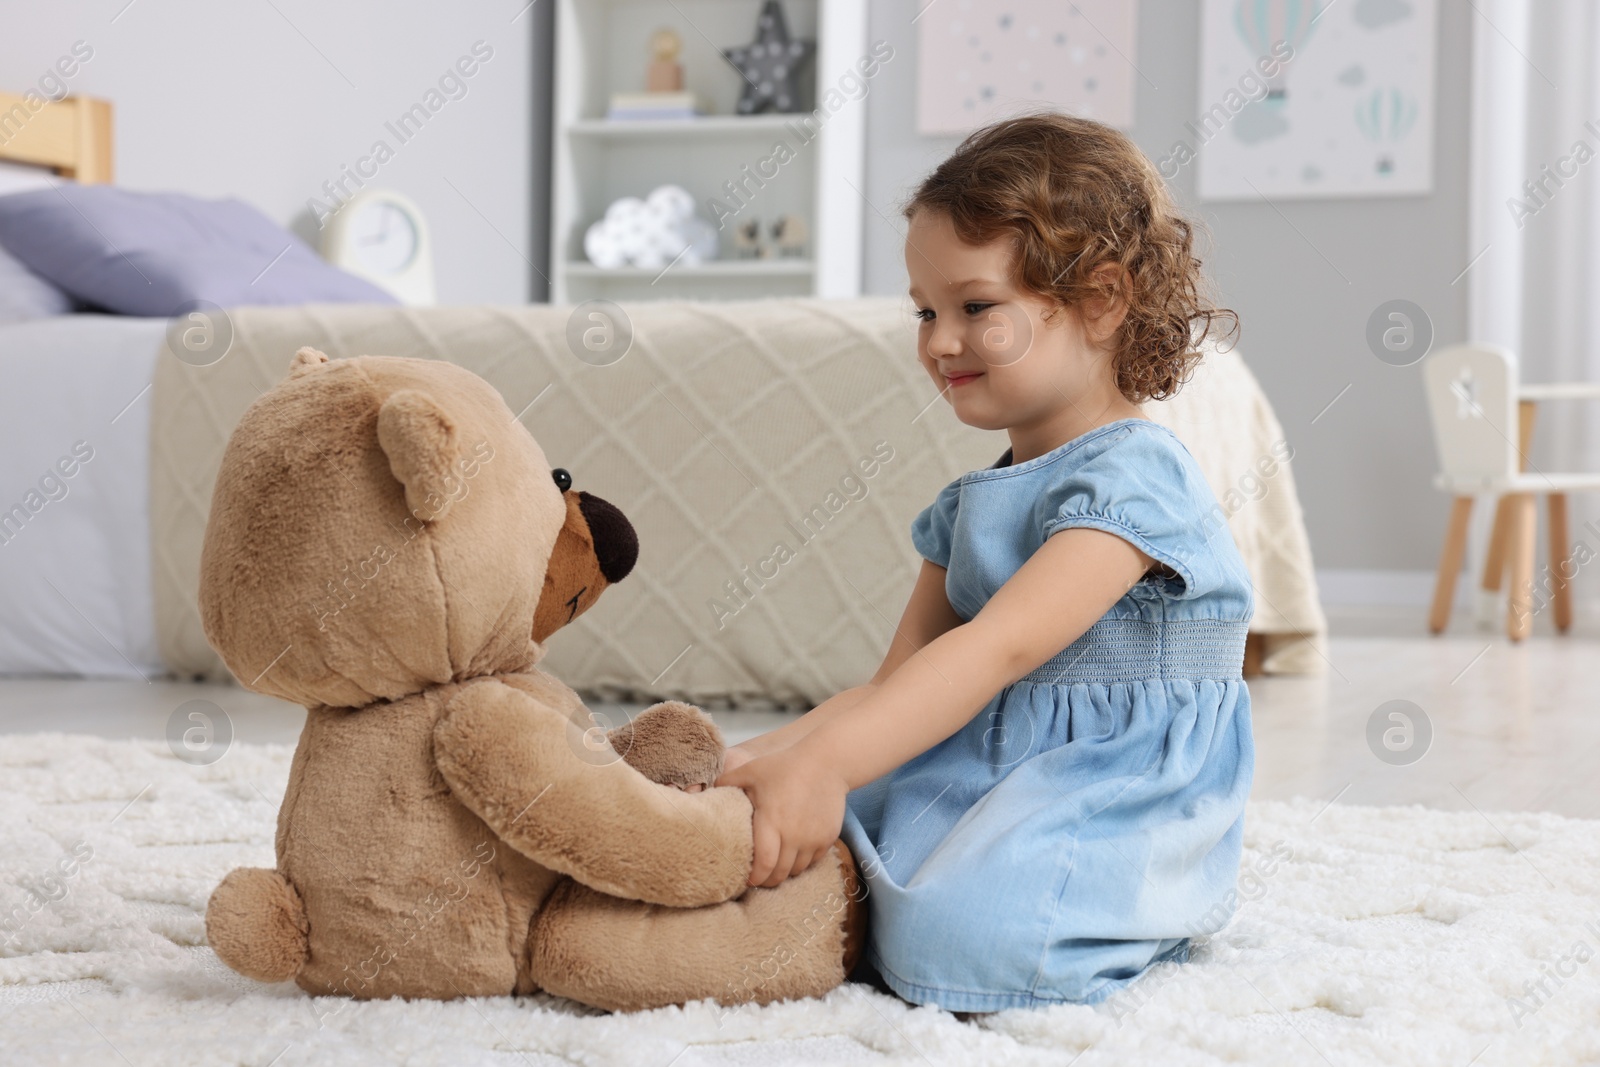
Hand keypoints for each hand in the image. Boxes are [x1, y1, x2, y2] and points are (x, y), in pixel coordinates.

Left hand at [715, 742, 847, 888]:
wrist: (827, 762)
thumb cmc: (785, 765)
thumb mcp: (751, 770)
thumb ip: (727, 782)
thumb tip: (705, 792)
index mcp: (772, 820)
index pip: (763, 863)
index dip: (754, 877)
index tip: (745, 879)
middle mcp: (794, 834)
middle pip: (779, 874)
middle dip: (766, 880)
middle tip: (757, 877)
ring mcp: (814, 838)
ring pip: (796, 871)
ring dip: (783, 872)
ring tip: (773, 866)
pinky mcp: (828, 838)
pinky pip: (812, 862)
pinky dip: (800, 863)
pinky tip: (791, 854)